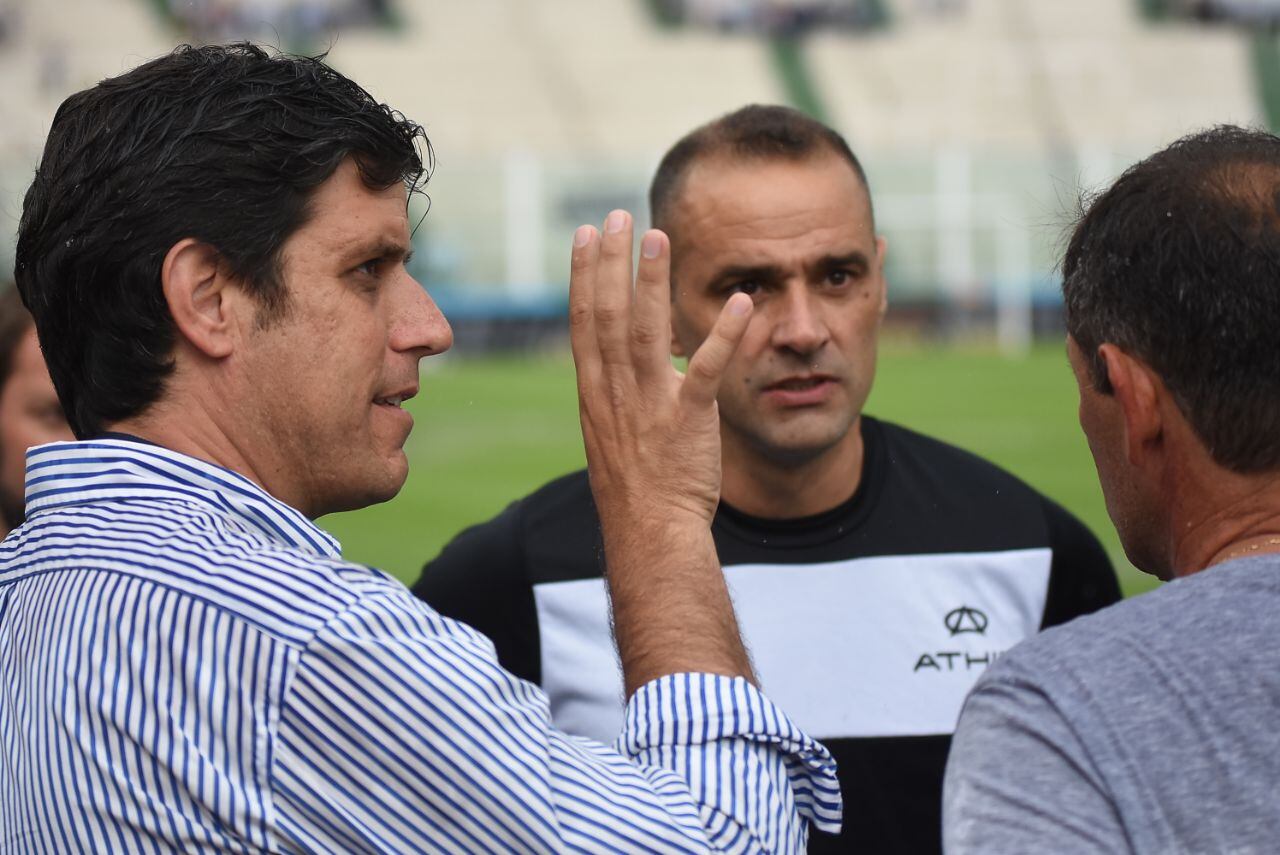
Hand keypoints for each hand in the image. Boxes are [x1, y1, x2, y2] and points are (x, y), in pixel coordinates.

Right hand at [569, 210, 751, 529]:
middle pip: (609, 315)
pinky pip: (707, 370)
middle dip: (612, 262)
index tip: (588, 235)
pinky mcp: (689, 421)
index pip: (584, 322)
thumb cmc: (635, 487)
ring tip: (658, 236)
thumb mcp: (609, 432)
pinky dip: (725, 334)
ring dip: (652, 281)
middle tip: (619, 216)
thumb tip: (616, 357)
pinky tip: (741, 302)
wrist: (650, 533)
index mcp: (594, 392)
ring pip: (647, 331)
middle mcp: (615, 392)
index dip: (585, 275)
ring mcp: (650, 405)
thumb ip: (613, 390)